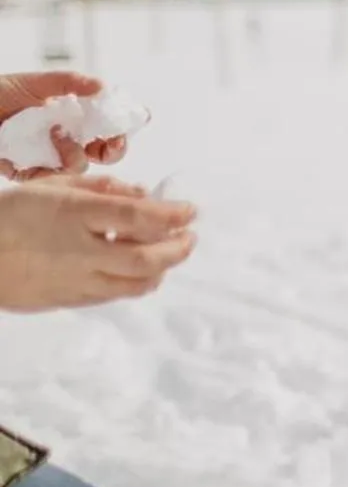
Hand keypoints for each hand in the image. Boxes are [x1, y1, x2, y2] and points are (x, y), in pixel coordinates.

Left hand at [0, 71, 128, 179]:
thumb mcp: (35, 83)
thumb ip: (70, 82)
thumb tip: (102, 87)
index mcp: (72, 117)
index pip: (108, 127)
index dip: (121, 130)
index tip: (124, 128)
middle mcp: (64, 138)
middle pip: (104, 153)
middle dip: (112, 150)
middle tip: (108, 143)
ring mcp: (48, 157)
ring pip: (80, 167)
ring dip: (75, 153)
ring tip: (55, 135)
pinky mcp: (29, 172)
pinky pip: (49, 177)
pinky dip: (49, 167)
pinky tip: (39, 149)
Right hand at [0, 175, 197, 312]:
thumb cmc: (10, 214)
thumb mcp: (51, 186)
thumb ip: (101, 188)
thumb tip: (143, 194)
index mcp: (73, 215)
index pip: (137, 217)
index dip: (172, 215)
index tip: (190, 210)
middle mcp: (79, 251)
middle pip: (145, 258)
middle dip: (177, 249)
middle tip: (190, 237)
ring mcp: (75, 280)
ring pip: (135, 285)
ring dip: (162, 270)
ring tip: (170, 255)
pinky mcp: (68, 300)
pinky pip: (114, 295)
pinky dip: (136, 283)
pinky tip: (141, 271)